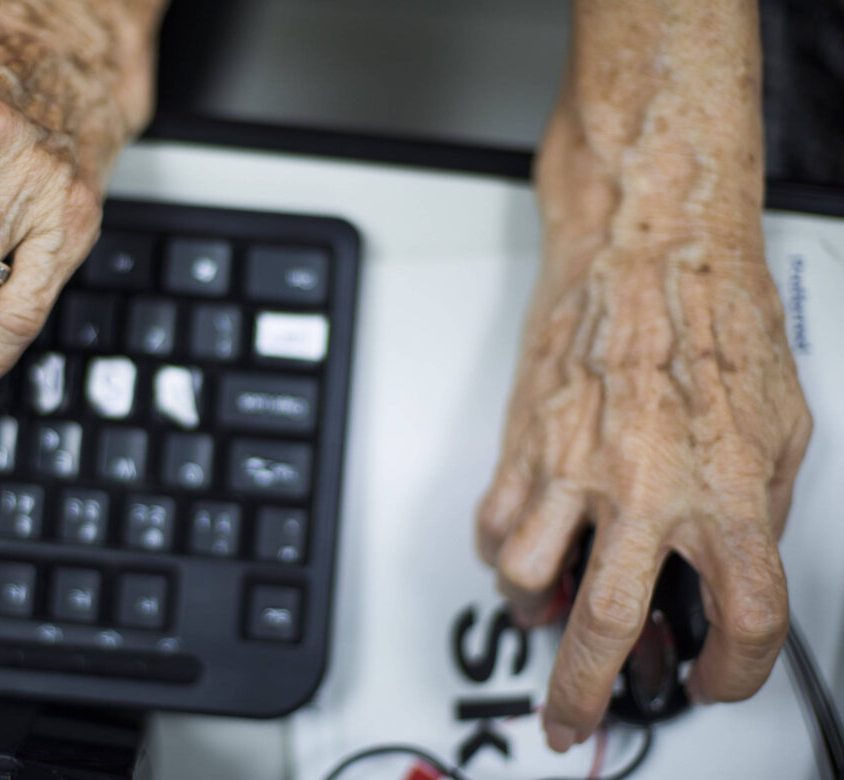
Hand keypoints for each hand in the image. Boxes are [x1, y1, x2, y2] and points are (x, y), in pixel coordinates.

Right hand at [476, 103, 811, 750]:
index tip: (715, 676)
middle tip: (574, 722)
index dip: (734, 672)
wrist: (648, 241)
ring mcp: (574, 466)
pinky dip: (500, 551)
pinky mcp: (526, 440)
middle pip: (609, 627)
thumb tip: (734, 557)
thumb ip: (758, 504)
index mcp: (726, 489)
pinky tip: (520, 549)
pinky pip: (494, 520)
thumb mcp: (782, 421)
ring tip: (544, 613)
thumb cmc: (715, 312)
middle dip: (586, 695)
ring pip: (526, 577)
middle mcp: (644, 488)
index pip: (745, 620)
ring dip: (532, 612)